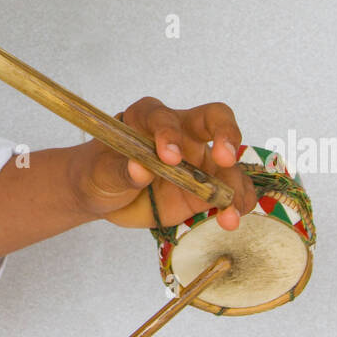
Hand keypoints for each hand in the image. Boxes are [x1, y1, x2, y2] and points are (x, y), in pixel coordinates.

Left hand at [70, 96, 256, 230]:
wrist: (103, 195)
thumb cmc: (100, 171)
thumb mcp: (102, 171)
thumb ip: (122, 170)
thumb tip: (140, 169)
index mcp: (149, 118)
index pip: (165, 117)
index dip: (168, 134)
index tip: (168, 157)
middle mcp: (180, 132)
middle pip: (215, 119)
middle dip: (225, 135)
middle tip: (224, 159)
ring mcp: (196, 160)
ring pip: (228, 164)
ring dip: (234, 186)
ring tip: (230, 212)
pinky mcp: (204, 188)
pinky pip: (228, 192)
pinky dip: (235, 204)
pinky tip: (230, 218)